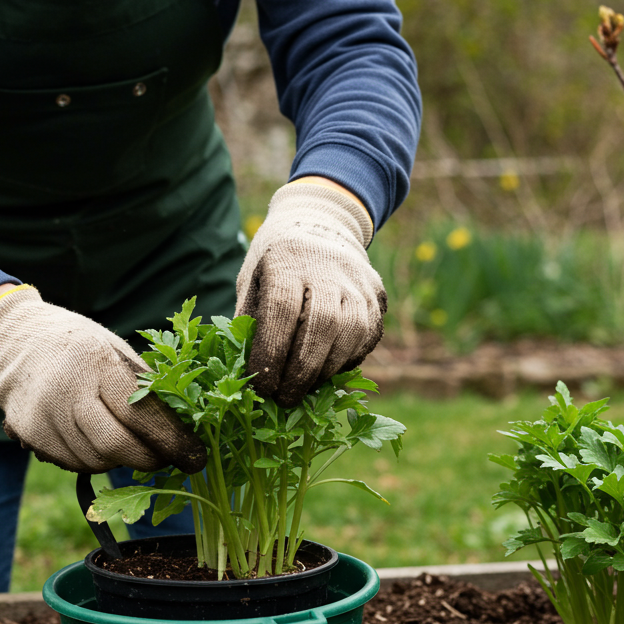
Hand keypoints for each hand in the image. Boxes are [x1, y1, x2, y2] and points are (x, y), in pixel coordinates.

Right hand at [0, 286, 206, 473]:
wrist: (12, 340)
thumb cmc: (76, 344)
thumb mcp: (113, 346)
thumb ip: (144, 383)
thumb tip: (182, 423)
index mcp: (96, 363)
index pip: (140, 413)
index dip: (171, 440)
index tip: (194, 456)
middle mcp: (67, 392)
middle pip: (117, 446)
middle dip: (149, 459)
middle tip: (166, 459)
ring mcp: (44, 416)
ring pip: (96, 460)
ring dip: (121, 460)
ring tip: (130, 444)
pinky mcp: (30, 434)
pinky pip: (73, 463)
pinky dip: (93, 460)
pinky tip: (98, 442)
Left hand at [235, 180, 385, 407]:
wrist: (320, 224)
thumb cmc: (275, 263)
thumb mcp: (252, 281)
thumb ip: (249, 322)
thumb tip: (246, 372)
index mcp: (286, 260)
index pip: (282, 311)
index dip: (272, 353)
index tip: (262, 386)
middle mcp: (327, 267)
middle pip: (322, 325)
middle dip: (302, 371)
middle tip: (285, 399)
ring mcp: (357, 280)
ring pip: (350, 333)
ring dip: (326, 370)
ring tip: (304, 388)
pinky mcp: (377, 294)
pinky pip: (367, 336)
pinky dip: (347, 360)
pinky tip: (327, 371)